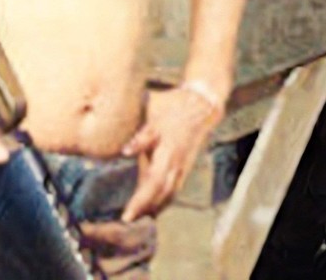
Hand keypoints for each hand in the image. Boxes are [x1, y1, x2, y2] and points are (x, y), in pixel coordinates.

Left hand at [119, 86, 221, 219]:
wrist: (200, 107)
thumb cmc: (173, 110)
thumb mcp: (155, 119)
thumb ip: (141, 138)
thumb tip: (124, 151)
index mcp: (168, 153)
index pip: (153, 184)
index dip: (140, 201)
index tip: (127, 215)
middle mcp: (177, 164)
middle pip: (161, 194)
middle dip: (145, 209)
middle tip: (128, 219)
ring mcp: (183, 166)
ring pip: (170, 193)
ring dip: (155, 206)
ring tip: (139, 216)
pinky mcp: (186, 166)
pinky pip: (175, 188)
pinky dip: (165, 199)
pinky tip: (156, 204)